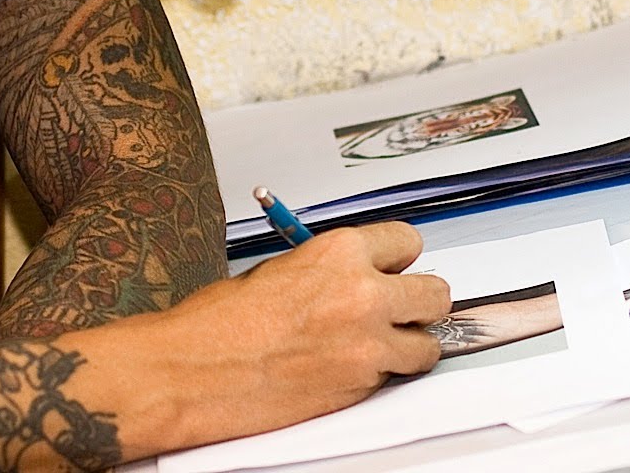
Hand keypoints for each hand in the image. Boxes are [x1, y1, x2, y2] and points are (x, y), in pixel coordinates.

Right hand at [79, 222, 450, 449]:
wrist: (193, 372)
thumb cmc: (219, 323)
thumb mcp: (278, 268)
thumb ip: (328, 269)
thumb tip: (356, 274)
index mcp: (338, 253)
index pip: (407, 242)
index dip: (398, 257)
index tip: (394, 266)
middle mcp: (362, 295)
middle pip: (435, 293)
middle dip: (418, 299)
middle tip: (400, 306)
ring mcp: (366, 345)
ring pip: (428, 343)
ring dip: (409, 342)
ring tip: (382, 343)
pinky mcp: (361, 387)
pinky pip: (396, 376)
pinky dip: (383, 373)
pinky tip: (353, 367)